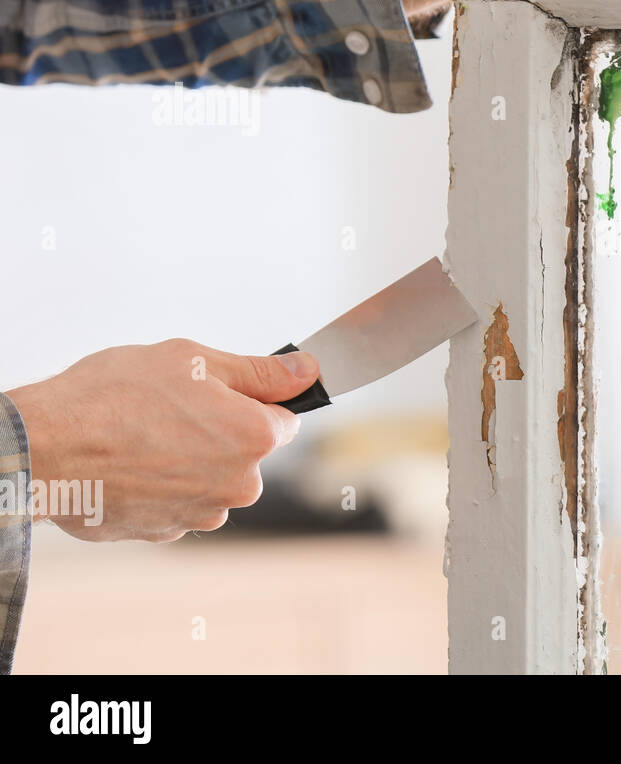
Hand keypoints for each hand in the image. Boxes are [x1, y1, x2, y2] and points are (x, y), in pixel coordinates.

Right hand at [6, 340, 318, 541]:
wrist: (42, 449)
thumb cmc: (111, 398)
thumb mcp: (194, 361)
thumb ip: (260, 371)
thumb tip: (306, 371)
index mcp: (255, 438)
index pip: (284, 417)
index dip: (252, 401)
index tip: (220, 395)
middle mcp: (238, 485)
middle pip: (247, 452)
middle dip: (219, 431)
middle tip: (170, 410)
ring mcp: (201, 514)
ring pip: (210, 478)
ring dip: (188, 460)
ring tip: (141, 437)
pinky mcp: (164, 532)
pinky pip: (176, 501)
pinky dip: (159, 484)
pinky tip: (129, 464)